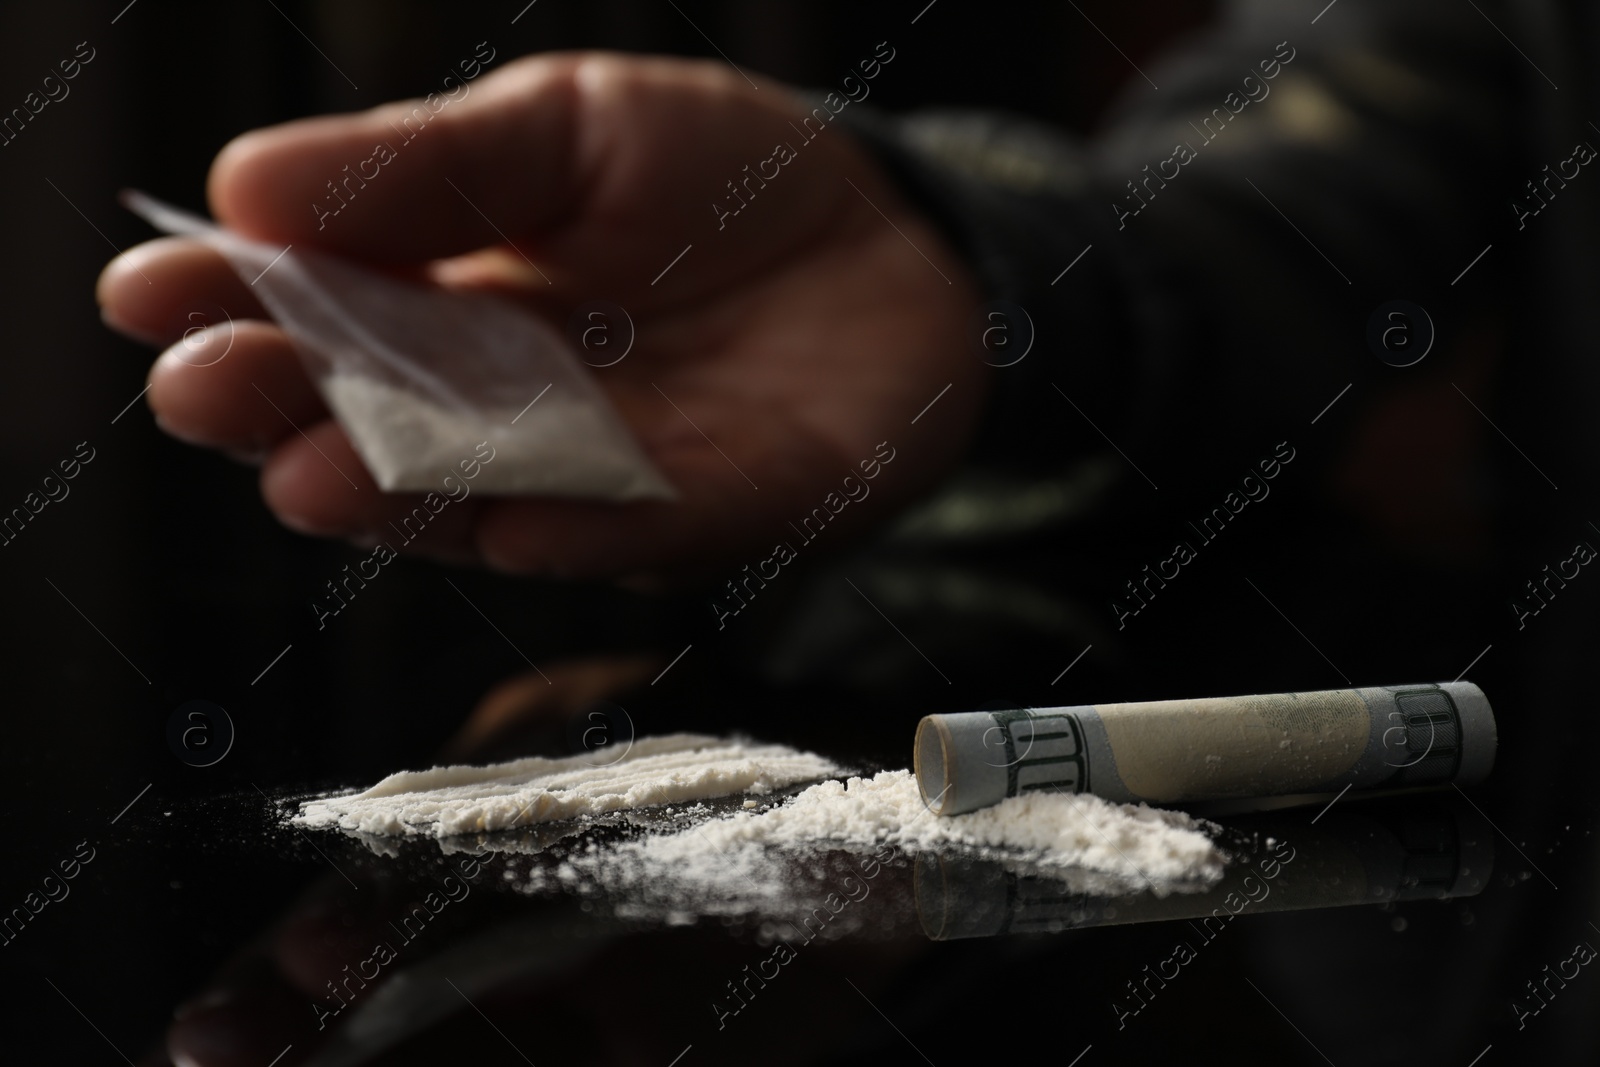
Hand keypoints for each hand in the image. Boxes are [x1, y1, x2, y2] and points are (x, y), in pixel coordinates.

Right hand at [98, 52, 984, 577]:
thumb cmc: (724, 180)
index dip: (238, 306)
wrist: (896, 237)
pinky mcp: (710, 510)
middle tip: (198, 390)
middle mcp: (511, 406)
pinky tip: (506, 521)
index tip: (147, 291)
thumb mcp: (571, 128)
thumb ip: (432, 165)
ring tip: (307, 473)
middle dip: (286, 409)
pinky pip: (633, 529)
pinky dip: (571, 529)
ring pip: (482, 498)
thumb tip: (247, 187)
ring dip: (398, 497)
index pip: (328, 316)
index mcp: (460, 303)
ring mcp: (602, 468)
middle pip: (379, 422)